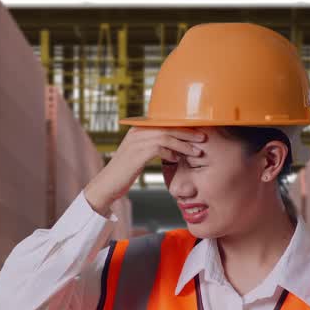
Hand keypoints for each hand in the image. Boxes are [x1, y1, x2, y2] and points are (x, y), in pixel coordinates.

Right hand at [84, 126, 205, 215]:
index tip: (197, 133)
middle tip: (203, 138)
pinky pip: (160, 148)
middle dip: (187, 133)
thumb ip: (153, 149)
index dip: (182, 128)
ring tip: (197, 151)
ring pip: (166, 137)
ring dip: (184, 144)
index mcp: (138, 130)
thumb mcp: (139, 156)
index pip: (165, 124)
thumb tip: (173, 151)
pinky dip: (171, 153)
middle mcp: (137, 132)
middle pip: (168, 127)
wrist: (107, 184)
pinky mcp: (137, 152)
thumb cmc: (124, 173)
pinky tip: (178, 159)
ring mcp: (136, 141)